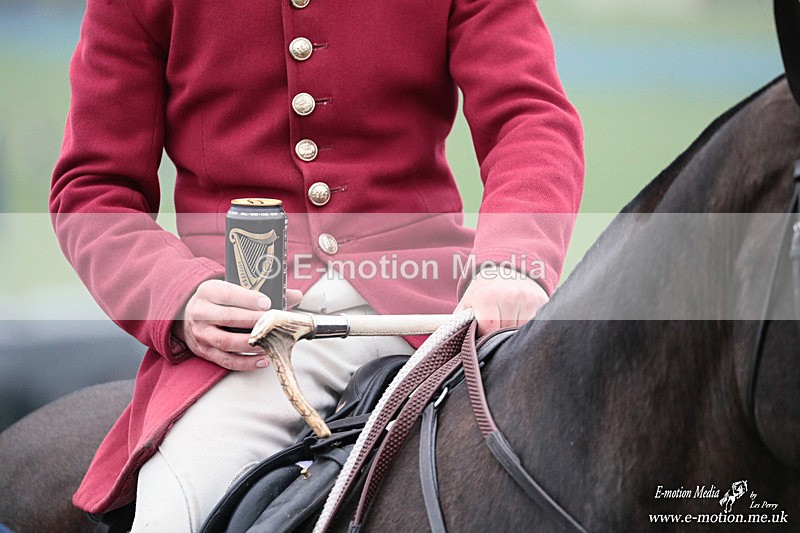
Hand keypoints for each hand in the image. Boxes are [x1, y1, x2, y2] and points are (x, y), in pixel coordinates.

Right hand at [173, 280, 303, 370]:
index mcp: (208, 291)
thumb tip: (296, 296)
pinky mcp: (204, 352)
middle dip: (254, 322)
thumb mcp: (232, 288)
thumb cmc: (218, 300)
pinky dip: (246, 363)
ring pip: (226, 341)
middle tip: (273, 323)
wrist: (187, 314)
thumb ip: (263, 291)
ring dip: (252, 344)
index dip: (248, 298)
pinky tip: (263, 359)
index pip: (228, 293)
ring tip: (270, 343)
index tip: (267, 303)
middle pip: (228, 318)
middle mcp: (201, 312)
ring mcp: (201, 334)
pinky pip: (226, 360)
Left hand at [455, 266, 548, 336]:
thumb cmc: (484, 292)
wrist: (507, 269)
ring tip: (507, 327)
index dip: (485, 338)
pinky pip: (536, 325)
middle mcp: (510, 296)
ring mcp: (529, 299)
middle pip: (506, 333)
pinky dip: (528, 328)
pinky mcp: (543, 302)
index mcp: (488, 297)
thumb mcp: (467, 304)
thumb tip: (455, 350)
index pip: (489, 330)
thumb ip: (459, 325)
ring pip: (522, 332)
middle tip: (494, 334)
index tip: (483, 337)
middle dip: (499, 338)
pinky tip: (520, 322)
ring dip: (514, 335)